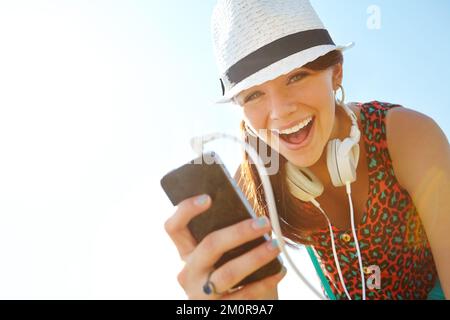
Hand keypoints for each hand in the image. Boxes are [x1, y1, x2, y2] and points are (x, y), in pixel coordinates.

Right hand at [164, 194, 285, 299]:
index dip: (186, 210)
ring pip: (228, 273)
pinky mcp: (220, 310)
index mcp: (187, 252)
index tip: (208, 197)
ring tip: (275, 245)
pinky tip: (279, 270)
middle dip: (238, 232)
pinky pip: (245, 294)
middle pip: (208, 246)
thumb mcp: (223, 252)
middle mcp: (189, 273)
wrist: (237, 306)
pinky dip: (266, 281)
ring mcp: (202, 294)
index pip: (174, 227)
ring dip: (255, 257)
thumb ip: (227, 232)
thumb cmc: (232, 269)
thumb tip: (247, 210)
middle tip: (264, 222)